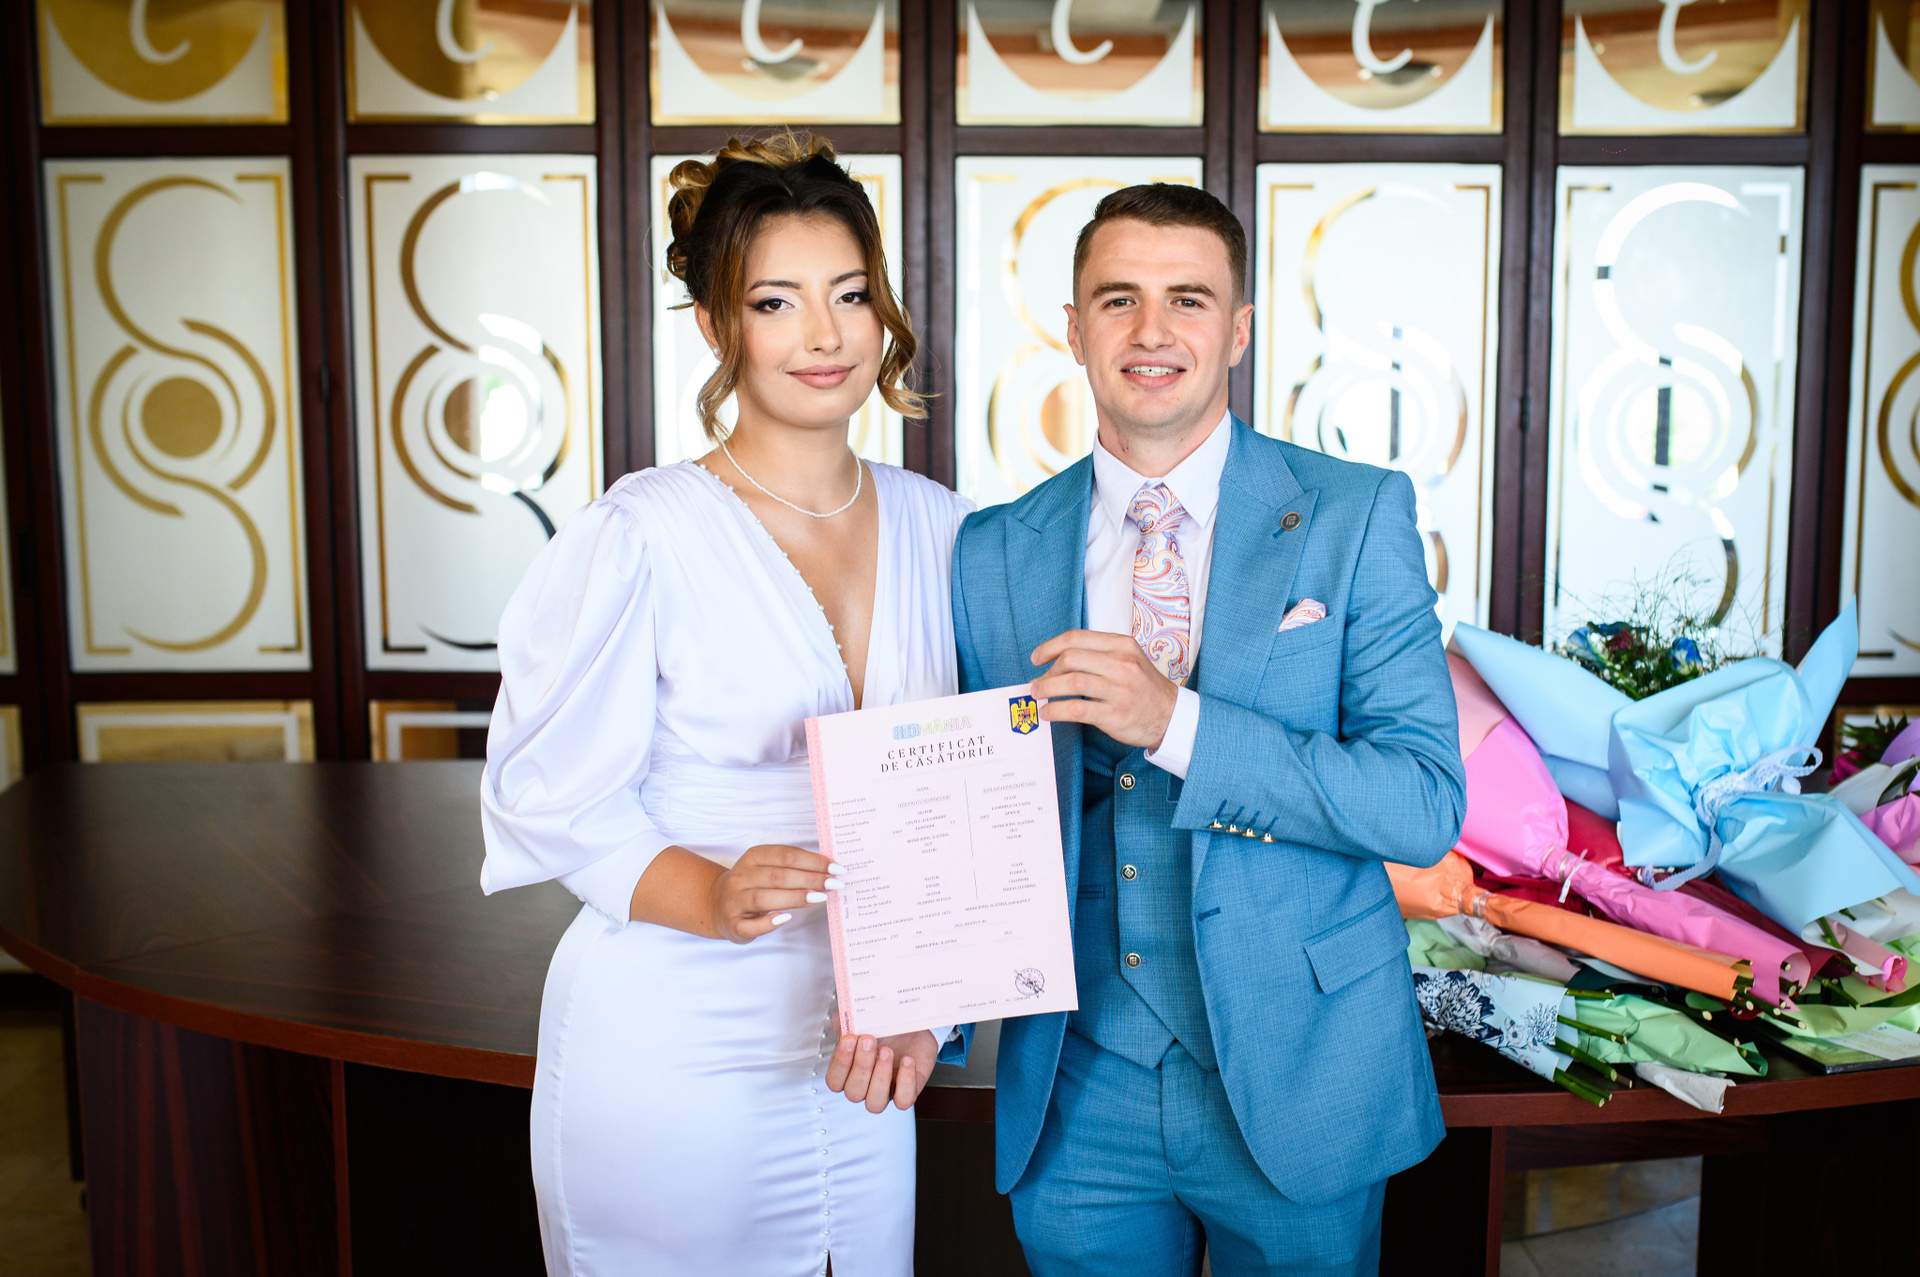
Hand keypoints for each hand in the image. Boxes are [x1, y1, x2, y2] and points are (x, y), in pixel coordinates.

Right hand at [707, 844, 838, 942]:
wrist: (716, 904)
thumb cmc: (752, 885)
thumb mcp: (767, 868)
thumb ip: (792, 867)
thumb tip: (827, 870)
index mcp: (752, 857)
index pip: (786, 856)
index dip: (813, 861)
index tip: (836, 868)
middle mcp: (741, 877)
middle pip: (778, 876)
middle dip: (810, 879)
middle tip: (834, 884)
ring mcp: (734, 901)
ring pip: (764, 898)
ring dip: (794, 897)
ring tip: (820, 898)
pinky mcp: (733, 924)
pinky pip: (751, 925)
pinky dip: (768, 922)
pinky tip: (786, 918)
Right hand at [825, 1030, 937, 1111]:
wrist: (910, 1020)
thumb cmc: (880, 1022)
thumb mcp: (858, 1016)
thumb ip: (845, 1020)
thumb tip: (844, 1021)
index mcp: (847, 1072)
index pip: (835, 1081)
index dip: (841, 1063)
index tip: (849, 1039)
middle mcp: (864, 1086)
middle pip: (854, 1093)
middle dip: (861, 1066)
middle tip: (869, 1040)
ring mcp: (886, 1091)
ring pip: (875, 1104)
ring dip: (880, 1077)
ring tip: (887, 1051)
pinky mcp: (909, 1090)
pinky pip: (904, 1101)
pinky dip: (905, 1082)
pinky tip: (906, 1060)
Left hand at [1030, 629, 1178, 748]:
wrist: (1171, 716)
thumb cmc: (1144, 687)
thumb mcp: (1128, 659)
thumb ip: (1099, 654)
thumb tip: (1058, 661)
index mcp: (1122, 645)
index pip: (1077, 638)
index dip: (1050, 646)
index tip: (1037, 657)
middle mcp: (1121, 664)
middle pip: (1070, 658)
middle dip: (1048, 671)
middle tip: (1039, 682)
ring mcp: (1119, 689)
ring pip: (1071, 682)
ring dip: (1047, 689)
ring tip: (1037, 695)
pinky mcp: (1114, 714)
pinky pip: (1076, 709)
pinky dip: (1056, 710)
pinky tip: (1047, 713)